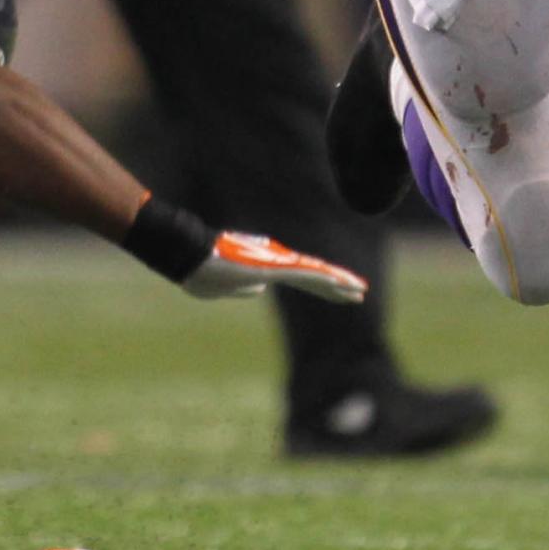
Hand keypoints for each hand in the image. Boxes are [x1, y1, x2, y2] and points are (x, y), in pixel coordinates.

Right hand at [177, 230, 368, 303]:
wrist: (187, 257)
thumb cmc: (202, 270)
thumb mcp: (227, 287)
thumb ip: (246, 288)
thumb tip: (262, 290)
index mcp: (267, 270)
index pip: (303, 278)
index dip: (324, 285)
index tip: (343, 292)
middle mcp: (275, 265)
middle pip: (314, 275)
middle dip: (338, 285)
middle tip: (361, 291)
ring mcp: (273, 266)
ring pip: (313, 274)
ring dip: (337, 283)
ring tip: (359, 289)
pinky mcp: (269, 269)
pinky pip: (300, 275)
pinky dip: (320, 280)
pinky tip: (338, 284)